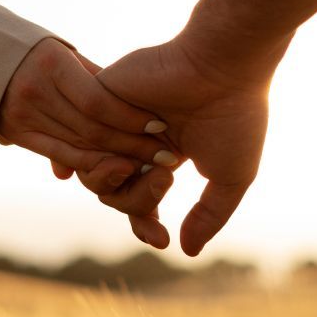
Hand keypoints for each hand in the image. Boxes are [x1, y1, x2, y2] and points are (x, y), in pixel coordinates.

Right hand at [0, 39, 178, 193]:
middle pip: (91, 128)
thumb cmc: (33, 49)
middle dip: (132, 144)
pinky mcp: (15, 134)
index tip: (160, 124)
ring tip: (149, 165)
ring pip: (78, 144)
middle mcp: (34, 92)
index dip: (131, 117)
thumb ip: (95, 79)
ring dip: (117, 158)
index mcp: (51, 65)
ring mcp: (22, 116)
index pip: (98, 101)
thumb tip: (134, 107)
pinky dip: (89, 163)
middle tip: (166, 155)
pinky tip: (116, 169)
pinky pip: (59, 153)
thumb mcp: (63, 53)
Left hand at [94, 36, 270, 256]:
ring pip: (93, 174)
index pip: (138, 199)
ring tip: (158, 167)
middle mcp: (136, 136)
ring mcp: (116, 118)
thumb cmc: (235, 116)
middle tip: (167, 178)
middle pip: (112, 192)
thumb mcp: (230, 177)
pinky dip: (104, 155)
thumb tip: (185, 251)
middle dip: (137, 201)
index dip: (144, 224)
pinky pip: (81, 142)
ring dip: (123, 182)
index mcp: (165, 151)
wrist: (224, 65)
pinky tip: (129, 155)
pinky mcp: (98, 96)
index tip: (161, 239)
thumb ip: (208, 216)